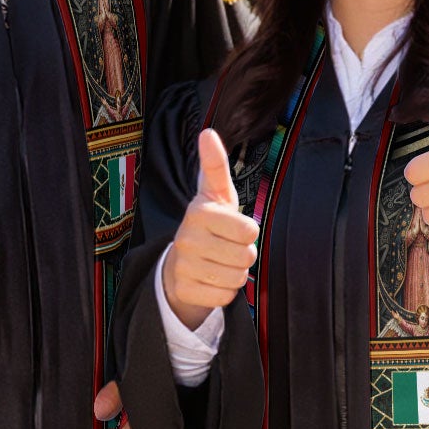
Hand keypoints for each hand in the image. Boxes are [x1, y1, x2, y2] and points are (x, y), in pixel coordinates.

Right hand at [161, 128, 259, 329]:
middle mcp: (187, 238)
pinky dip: (224, 291)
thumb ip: (215, 165)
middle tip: (227, 248)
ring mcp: (183, 266)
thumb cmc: (209, 223)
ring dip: (235, 273)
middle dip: (244, 255)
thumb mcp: (215, 193)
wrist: (180, 263)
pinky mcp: (184, 290)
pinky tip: (211, 279)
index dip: (248, 232)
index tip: (233, 227)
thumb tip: (207, 132)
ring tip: (220, 263)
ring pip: (237, 278)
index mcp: (198, 212)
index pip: (249, 230)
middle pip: (246, 256)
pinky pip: (225, 296)